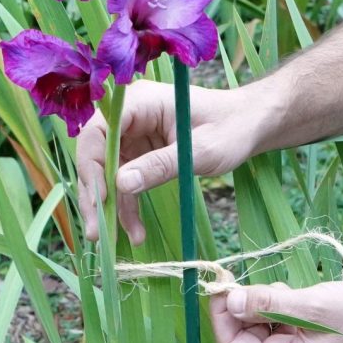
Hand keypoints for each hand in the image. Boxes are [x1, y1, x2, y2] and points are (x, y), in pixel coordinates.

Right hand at [76, 79, 267, 243]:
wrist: (249, 126)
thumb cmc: (231, 128)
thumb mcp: (198, 151)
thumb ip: (160, 165)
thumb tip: (121, 184)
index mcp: (140, 102)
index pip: (98, 132)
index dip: (93, 166)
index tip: (100, 199)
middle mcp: (130, 117)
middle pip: (97, 155)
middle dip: (95, 194)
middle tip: (96, 231)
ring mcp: (133, 135)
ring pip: (108, 174)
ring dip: (111, 207)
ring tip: (113, 239)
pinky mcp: (140, 153)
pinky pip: (126, 181)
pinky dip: (128, 206)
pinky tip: (135, 232)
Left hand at [209, 280, 342, 342]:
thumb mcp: (310, 305)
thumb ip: (266, 303)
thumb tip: (229, 299)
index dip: (221, 315)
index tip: (220, 282)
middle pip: (242, 335)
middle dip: (240, 305)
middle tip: (241, 274)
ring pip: (257, 324)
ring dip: (261, 301)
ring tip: (286, 287)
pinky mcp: (305, 336)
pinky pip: (276, 320)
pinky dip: (276, 301)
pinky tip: (293, 290)